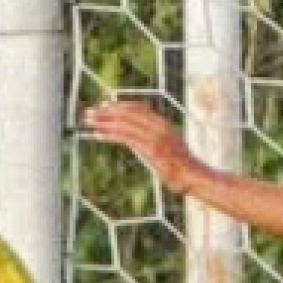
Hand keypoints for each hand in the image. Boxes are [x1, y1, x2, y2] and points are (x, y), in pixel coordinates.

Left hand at [82, 99, 199, 195]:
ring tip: (88, 121)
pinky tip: (97, 134)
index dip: (120, 105)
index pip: (139, 107)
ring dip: (104, 121)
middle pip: (129, 113)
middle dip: (107, 111)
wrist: (194, 177)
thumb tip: (134, 138)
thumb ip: (151, 139)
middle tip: (89, 112)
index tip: (105, 106)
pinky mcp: (151, 148)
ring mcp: (156, 136)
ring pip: (125, 123)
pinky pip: (126, 137)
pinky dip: (110, 134)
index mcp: (164, 124)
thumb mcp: (168, 147)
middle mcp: (160, 126)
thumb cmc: (181, 167)